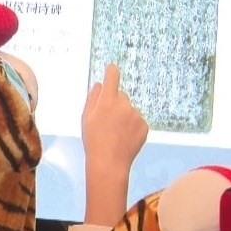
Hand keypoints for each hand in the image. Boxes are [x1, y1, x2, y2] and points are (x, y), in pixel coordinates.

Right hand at [82, 64, 147, 225]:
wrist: (109, 162)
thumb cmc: (93, 141)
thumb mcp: (86, 118)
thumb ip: (93, 98)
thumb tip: (100, 84)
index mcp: (107, 101)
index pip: (113, 77)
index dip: (112, 71)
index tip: (112, 68)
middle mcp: (124, 104)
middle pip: (121, 96)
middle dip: (115, 104)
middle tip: (107, 122)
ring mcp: (136, 115)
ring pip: (130, 110)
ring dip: (124, 117)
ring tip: (116, 133)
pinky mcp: (144, 125)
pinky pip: (137, 121)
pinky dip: (132, 127)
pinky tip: (124, 138)